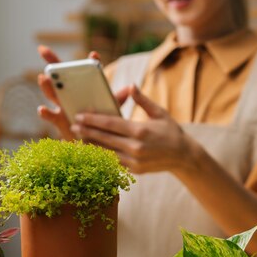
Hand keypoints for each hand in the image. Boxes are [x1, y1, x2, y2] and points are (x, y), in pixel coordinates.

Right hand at [36, 45, 128, 139]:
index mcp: (84, 89)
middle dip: (52, 63)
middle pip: (61, 77)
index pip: (86, 72)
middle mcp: (71, 95)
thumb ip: (118, 99)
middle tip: (43, 50)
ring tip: (43, 77)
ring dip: (47, 86)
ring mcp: (63, 107)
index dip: (90, 63)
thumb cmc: (102, 122)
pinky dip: (46, 113)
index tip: (94, 55)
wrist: (94, 143)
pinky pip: (51, 116)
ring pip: (52, 94)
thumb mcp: (111, 110)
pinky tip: (42, 109)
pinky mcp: (60, 121)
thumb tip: (129, 88)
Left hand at [71, 85, 196, 174]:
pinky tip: (92, 151)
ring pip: (106, 152)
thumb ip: (143, 100)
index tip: (80, 116)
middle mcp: (135, 147)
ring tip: (78, 138)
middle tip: (73, 126)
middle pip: (104, 138)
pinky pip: (113, 162)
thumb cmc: (172, 131)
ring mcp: (134, 161)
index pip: (110, 124)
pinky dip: (101, 156)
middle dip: (86, 131)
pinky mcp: (134, 170)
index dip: (93, 120)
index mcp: (140, 130)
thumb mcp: (160, 113)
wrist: (184, 156)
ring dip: (90, 145)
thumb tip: (131, 86)